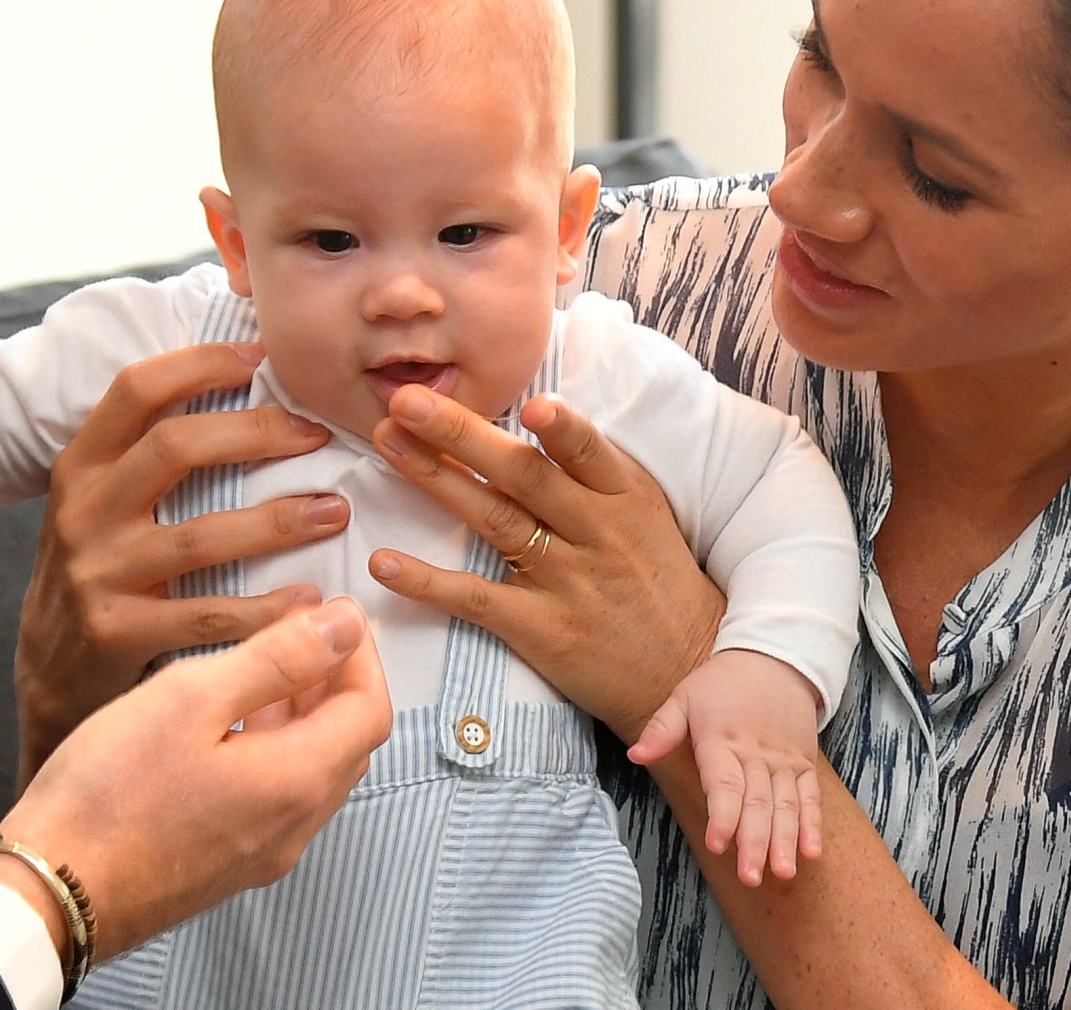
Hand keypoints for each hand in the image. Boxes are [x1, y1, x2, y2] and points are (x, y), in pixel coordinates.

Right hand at [0, 598, 391, 957]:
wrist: (51, 890)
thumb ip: (277, 658)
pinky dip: (274, 749)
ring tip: (266, 665)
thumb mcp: (192, 698)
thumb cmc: (109, 791)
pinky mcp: (226, 866)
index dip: (361, 654)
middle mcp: (293, 828)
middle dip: (338, 681)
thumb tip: (345, 625)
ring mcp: (261, 854)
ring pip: (312, 772)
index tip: (333, 612)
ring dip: (305, 715)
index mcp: (296, 782)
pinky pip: (277, 799)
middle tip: (303, 630)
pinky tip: (228, 723)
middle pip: (348, 744)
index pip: (370, 709)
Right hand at [15, 342, 348, 779]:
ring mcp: (98, 573)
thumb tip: (238, 380)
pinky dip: (266, 609)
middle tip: (317, 435)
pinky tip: (309, 599)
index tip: (261, 358)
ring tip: (335, 512)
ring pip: (200, 535)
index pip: (136, 389)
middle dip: (258, 432)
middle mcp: (83, 510)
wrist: (49, 672)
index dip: (200, 363)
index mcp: (81, 465)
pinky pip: (207, 614)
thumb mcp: (101, 502)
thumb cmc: (99, 570)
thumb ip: (147, 454)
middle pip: (175, 447)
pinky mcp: (118, 632)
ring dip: (279, 522)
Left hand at [365, 386, 722, 737]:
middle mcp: (597, 532)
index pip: (588, 452)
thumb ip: (593, 470)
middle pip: (523, 475)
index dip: (561, 428)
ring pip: (494, 520)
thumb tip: (533, 411)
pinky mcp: (543, 629)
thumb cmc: (656, 580)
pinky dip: (427, 582)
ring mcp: (568, 582)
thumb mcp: (645, 514)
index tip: (526, 402)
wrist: (686, 670)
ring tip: (388, 444)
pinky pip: (477, 600)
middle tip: (406, 400)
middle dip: (461, 433)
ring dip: (434, 478)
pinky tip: (384, 563)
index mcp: (625, 496)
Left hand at [629, 648, 823, 884]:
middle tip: (750, 876)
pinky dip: (812, 825)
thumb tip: (636, 756)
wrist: (773, 659)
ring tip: (783, 873)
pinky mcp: (803, 765)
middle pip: (757, 803)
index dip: (722, 816)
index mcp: (722, 741)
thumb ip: (661, 729)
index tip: (717, 844)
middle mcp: (756, 755)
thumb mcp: (684, 696)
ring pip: (786, 806)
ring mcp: (783, 762)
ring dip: (785, 841)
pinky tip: (811, 853)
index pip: (724, 784)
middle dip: (754, 843)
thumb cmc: (720, 683)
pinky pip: (810, 798)